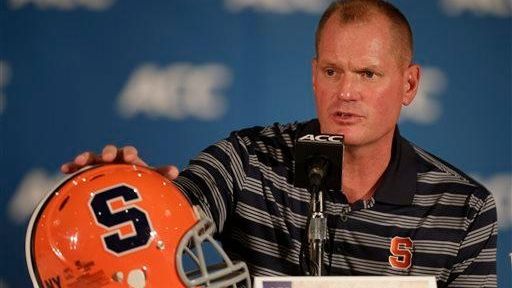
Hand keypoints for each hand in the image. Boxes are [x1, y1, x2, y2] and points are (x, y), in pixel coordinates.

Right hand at [60, 144, 179, 179]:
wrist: (127, 192)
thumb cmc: (139, 184)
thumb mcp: (151, 181)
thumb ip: (160, 175)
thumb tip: (175, 171)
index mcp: (129, 160)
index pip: (129, 153)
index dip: (128, 153)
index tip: (129, 157)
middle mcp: (113, 160)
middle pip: (109, 152)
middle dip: (108, 152)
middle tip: (108, 157)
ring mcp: (99, 166)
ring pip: (92, 159)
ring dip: (87, 158)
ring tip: (80, 162)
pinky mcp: (87, 174)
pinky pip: (78, 170)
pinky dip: (72, 167)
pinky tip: (65, 169)